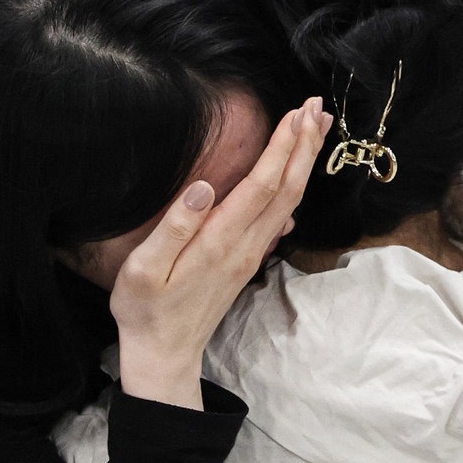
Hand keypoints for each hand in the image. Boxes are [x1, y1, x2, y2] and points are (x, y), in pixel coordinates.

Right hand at [110, 97, 331, 408]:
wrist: (163, 356)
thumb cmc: (146, 311)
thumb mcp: (144, 270)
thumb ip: (174, 227)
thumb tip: (203, 187)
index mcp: (219, 241)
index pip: (262, 185)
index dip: (282, 147)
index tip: (297, 113)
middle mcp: (243, 246)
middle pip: (287, 188)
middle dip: (304, 145)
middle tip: (318, 107)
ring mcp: (249, 255)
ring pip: (288, 202)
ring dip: (304, 163)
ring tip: (314, 130)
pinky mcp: (246, 261)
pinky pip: (279, 217)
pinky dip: (293, 188)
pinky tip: (295, 178)